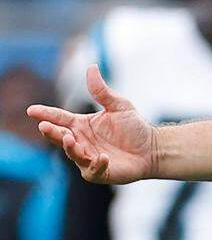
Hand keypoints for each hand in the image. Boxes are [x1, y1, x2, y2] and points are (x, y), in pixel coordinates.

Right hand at [26, 65, 157, 184]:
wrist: (152, 148)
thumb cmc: (133, 127)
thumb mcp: (119, 105)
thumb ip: (102, 91)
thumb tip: (92, 67)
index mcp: (82, 125)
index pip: (60, 118)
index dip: (46, 114)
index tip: (31, 110)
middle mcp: (81, 141)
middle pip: (60, 136)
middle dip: (51, 132)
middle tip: (45, 126)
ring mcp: (88, 158)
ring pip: (73, 154)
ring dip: (70, 147)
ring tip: (69, 138)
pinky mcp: (100, 172)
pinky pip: (92, 171)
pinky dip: (96, 165)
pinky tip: (103, 158)